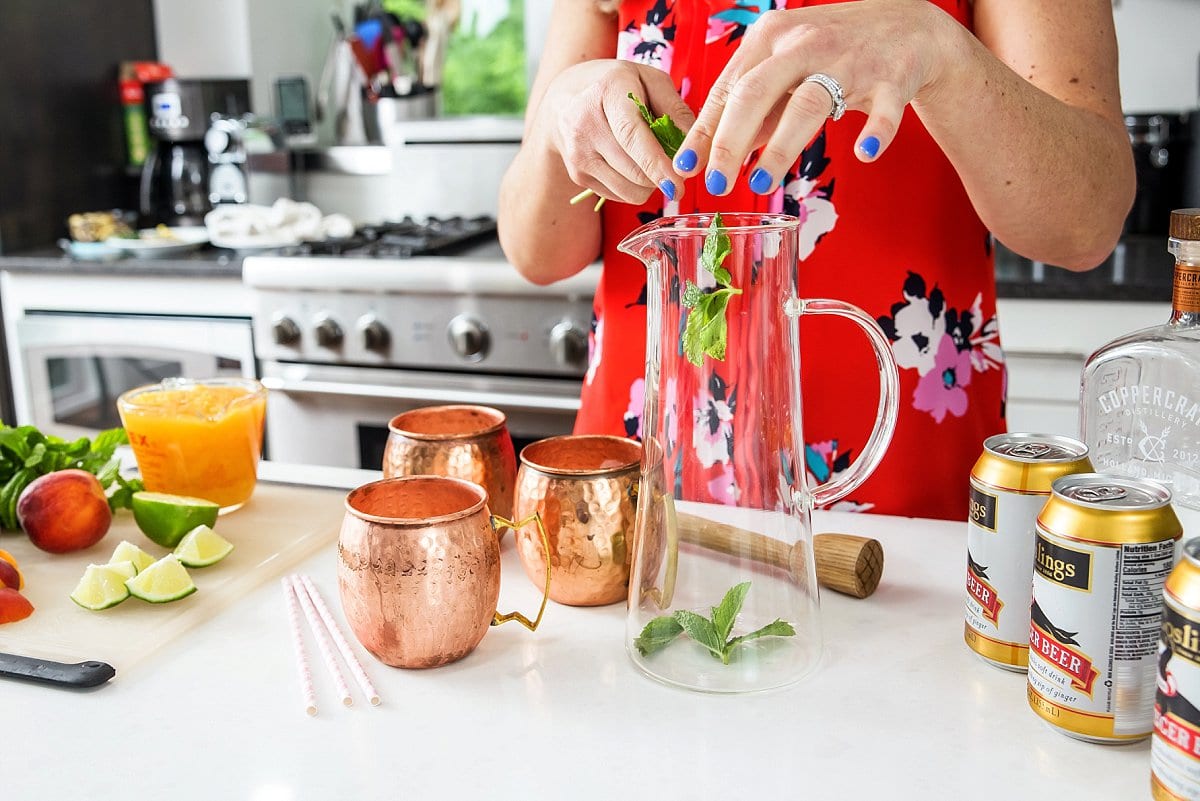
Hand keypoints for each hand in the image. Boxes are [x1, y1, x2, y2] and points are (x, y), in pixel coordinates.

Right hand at [537, 59, 694, 204]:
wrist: (565, 97)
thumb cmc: (617, 86)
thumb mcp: (649, 80)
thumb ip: (676, 108)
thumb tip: (696, 147)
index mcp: (608, 91)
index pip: (631, 135)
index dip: (656, 163)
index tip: (677, 182)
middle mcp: (586, 123)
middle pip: (634, 170)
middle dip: (663, 175)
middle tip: (675, 164)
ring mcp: (578, 153)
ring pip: (629, 190)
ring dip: (651, 183)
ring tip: (650, 159)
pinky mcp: (578, 175)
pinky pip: (620, 196)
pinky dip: (635, 187)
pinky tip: (630, 164)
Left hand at [673, 1, 954, 195]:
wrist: (908, 26)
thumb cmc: (833, 53)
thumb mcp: (785, 69)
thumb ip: (753, 110)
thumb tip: (712, 154)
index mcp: (769, 38)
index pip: (728, 90)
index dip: (704, 131)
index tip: (686, 168)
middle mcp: (804, 44)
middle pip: (756, 93)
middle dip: (730, 141)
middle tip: (716, 184)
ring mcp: (849, 59)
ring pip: (808, 103)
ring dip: (782, 146)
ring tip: (760, 183)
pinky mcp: (892, 76)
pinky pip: (885, 108)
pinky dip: (876, 131)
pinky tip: (864, 153)